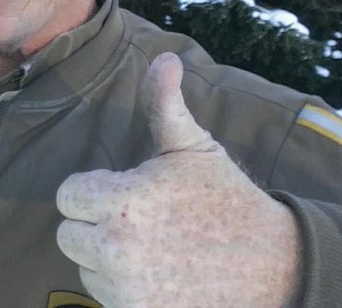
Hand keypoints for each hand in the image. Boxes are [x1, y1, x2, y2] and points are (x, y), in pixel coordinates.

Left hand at [55, 53, 299, 306]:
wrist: (274, 266)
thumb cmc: (227, 201)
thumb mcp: (195, 148)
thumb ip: (164, 105)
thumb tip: (163, 58)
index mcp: (124, 201)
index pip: (67, 195)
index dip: (92, 190)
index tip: (125, 191)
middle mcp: (116, 248)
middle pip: (67, 235)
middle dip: (95, 225)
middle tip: (138, 221)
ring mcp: (125, 288)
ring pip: (85, 267)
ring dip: (106, 259)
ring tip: (152, 248)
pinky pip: (103, 297)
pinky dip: (122, 288)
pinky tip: (156, 274)